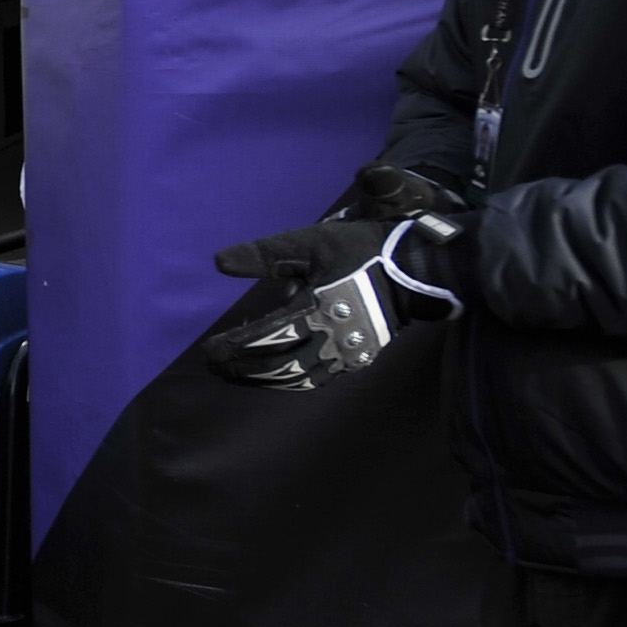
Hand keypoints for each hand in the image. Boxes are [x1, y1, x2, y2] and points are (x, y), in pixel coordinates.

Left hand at [203, 213, 467, 390]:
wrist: (416, 270)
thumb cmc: (360, 252)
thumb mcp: (309, 243)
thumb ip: (264, 253)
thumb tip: (219, 262)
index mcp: (316, 310)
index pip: (264, 337)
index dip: (234, 348)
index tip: (209, 350)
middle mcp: (330, 339)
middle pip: (275, 365)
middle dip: (240, 368)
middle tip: (212, 364)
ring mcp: (345, 354)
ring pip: (294, 378)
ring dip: (260, 379)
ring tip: (232, 373)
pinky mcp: (356, 360)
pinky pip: (314, 379)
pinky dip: (287, 382)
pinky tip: (269, 377)